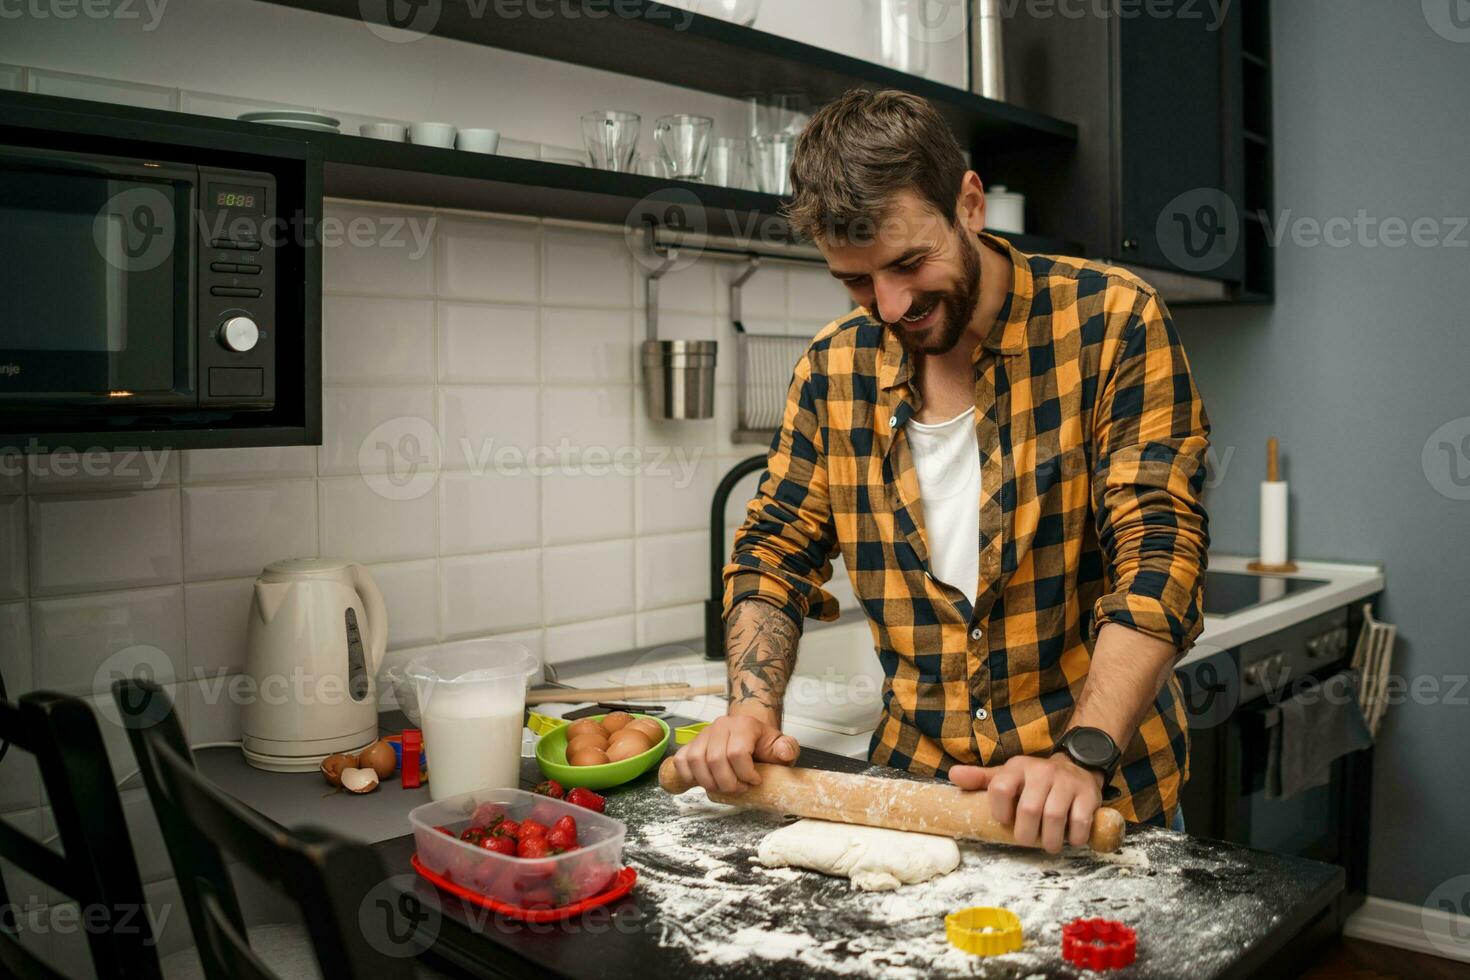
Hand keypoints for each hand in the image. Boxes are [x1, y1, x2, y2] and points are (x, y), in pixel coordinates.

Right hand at [672, 708, 799, 794]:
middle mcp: (721, 726)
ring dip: (709, 782)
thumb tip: (784, 751)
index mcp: (744, 725)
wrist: (749, 736)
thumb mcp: (782, 746)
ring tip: (724, 787)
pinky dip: (690, 777)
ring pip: (696, 761)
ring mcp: (703, 734)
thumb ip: (788, 748)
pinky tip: (706, 782)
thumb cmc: (763, 745)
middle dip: (728, 783)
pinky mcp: (691, 744)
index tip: (754, 781)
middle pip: (715, 760)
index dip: (745, 774)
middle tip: (739, 788)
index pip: (737, 753)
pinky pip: (682, 762)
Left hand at [950, 754, 1105, 853]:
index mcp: (1017, 768)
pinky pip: (1080, 820)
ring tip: (1049, 845)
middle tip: (1028, 841)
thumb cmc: (1034, 780)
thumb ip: (981, 779)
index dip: (999, 811)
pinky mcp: (1088, 793)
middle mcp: (1041, 771)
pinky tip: (1070, 839)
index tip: (1005, 822)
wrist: (1076, 766)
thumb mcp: (1007, 775)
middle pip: (1029, 809)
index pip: (1000, 788)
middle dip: (1026, 834)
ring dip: (1050, 839)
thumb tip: (953, 776)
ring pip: (1054, 816)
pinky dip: (1074, 837)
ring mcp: (1066, 781)